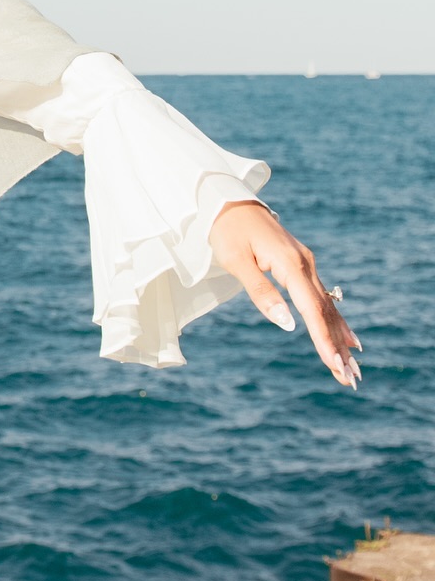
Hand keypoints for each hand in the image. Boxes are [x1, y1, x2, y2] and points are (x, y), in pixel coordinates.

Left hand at [209, 200, 360, 387]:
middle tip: (351, 379)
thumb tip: (287, 324)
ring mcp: (306, 264)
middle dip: (337, 347)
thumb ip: (261, 292)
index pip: (312, 309)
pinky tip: (348, 339)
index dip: (323, 339)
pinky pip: (322, 298)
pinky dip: (334, 322)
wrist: (228, 202)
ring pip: (327, 307)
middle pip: (325, 312)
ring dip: (339, 338)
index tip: (335, 365)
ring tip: (352, 368)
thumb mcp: (237, 262)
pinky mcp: (301, 266)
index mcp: (290, 263)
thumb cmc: (227, 232)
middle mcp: (305, 264)